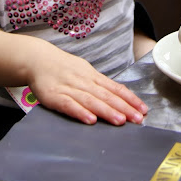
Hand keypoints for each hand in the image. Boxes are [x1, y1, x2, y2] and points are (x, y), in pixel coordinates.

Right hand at [27, 42, 147, 125]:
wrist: (37, 59)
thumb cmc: (63, 68)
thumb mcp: (84, 71)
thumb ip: (100, 84)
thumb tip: (121, 94)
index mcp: (92, 76)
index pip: (114, 88)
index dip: (129, 98)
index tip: (143, 109)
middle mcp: (83, 81)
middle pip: (106, 95)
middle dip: (123, 107)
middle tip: (137, 118)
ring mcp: (69, 88)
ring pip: (90, 100)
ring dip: (106, 110)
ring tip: (120, 120)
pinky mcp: (54, 96)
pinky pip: (68, 105)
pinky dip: (80, 112)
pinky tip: (90, 120)